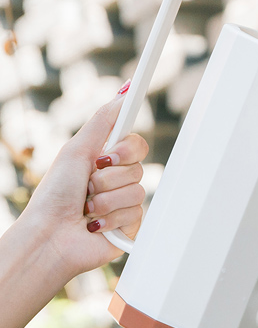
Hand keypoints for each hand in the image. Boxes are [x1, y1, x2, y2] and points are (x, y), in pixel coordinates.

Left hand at [23, 84, 148, 278]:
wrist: (49, 235)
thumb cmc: (55, 195)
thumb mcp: (77, 150)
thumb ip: (104, 121)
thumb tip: (125, 92)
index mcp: (107, 161)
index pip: (136, 144)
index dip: (125, 149)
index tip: (107, 155)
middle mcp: (118, 181)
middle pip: (138, 168)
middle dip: (108, 178)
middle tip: (87, 186)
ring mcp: (126, 204)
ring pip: (137, 191)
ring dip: (105, 200)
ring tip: (86, 208)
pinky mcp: (130, 227)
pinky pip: (136, 214)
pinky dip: (110, 218)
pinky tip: (95, 225)